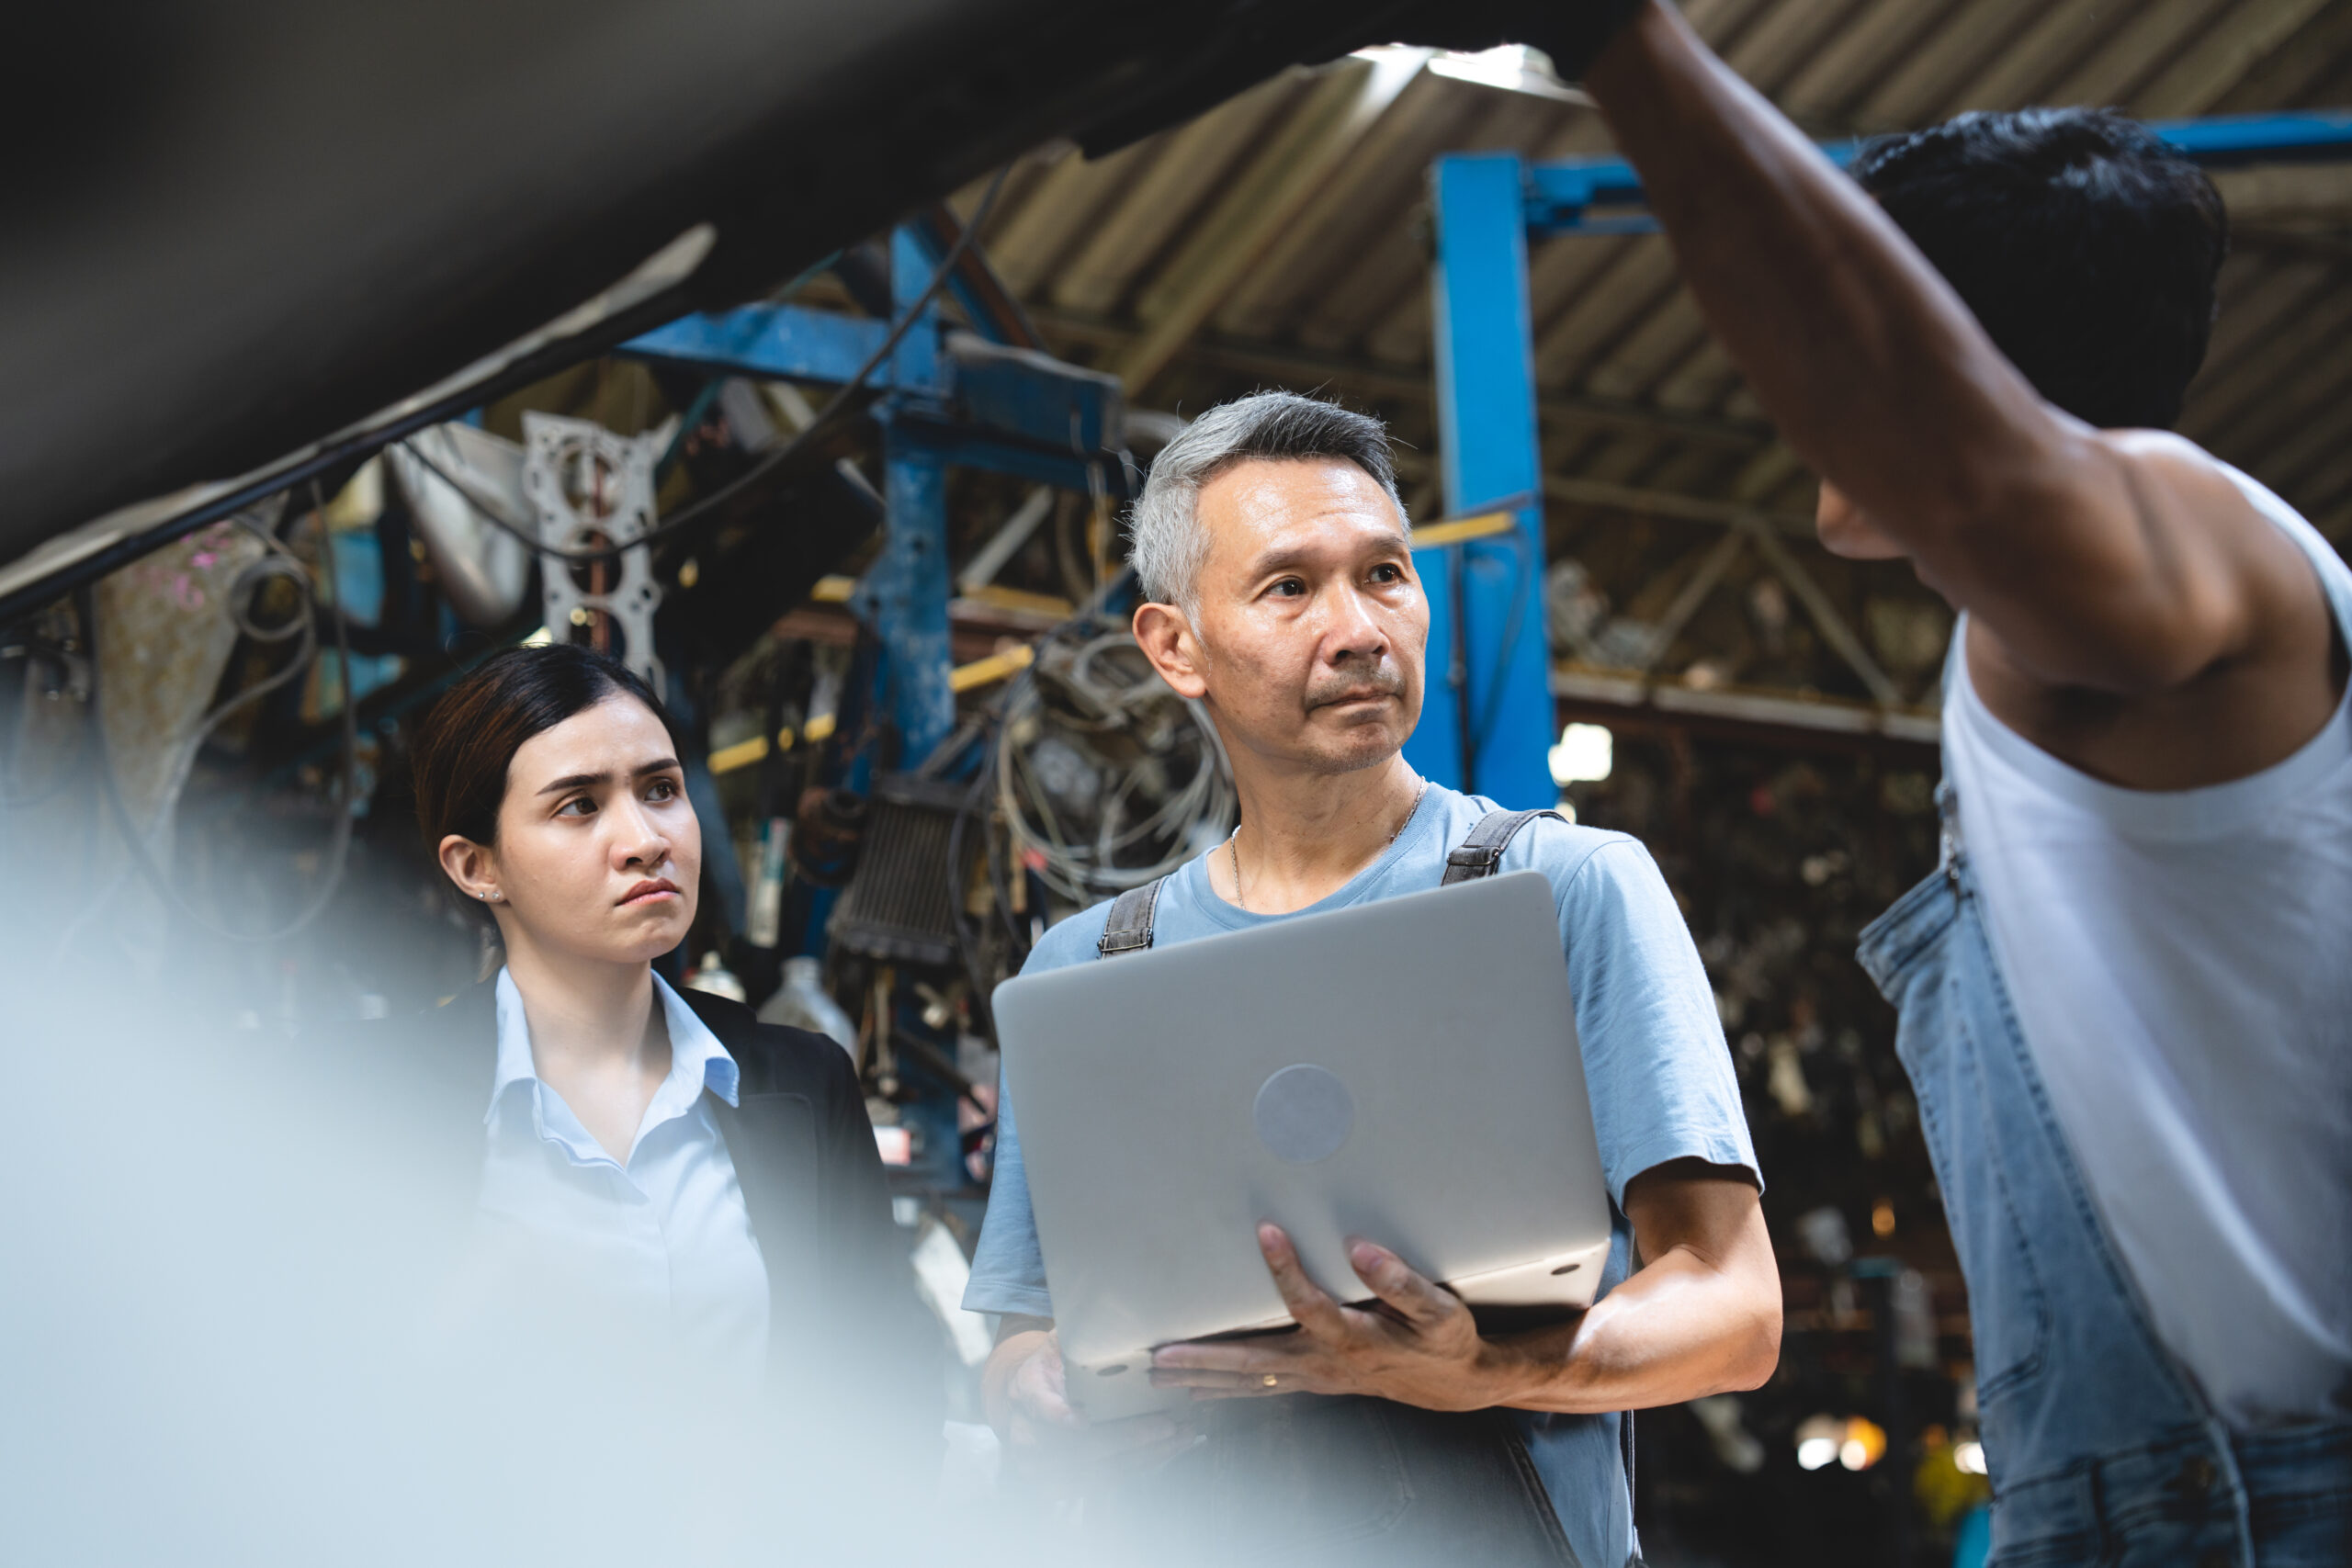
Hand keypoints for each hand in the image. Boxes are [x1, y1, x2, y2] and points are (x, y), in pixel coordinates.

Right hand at [990, 1329, 1196, 1492]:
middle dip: (1126, 1438)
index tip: (1080, 1420)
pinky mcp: (1061, 1486)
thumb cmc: (1054, 1368)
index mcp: (1026, 1390)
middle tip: (1167, 1425)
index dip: (1057, 1415)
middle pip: (1077, 1446)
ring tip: (1180, 1437)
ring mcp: (1041, 1467)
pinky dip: (1141, 1465)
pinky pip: (1106, 1481)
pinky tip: (1168, 1450)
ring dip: (1143, 1455)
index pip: (1038, 1404)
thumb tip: (1111, 1318)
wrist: (1030, 1402)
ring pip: (1097, 1469)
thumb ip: (1078, 1335)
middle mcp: (1027, 1434)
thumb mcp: (1058, 1343)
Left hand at [1149, 1224, 1506, 1411]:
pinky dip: (1227, 1387)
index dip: (1286, 1269)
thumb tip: (1361, 1250)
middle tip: (1161, 1356)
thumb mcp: (1438, 1310)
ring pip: (1251, 1380)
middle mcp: (1325, 1362)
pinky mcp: (1313, 1380)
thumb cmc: (1444, 1342)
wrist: (1452, 1383)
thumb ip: (1402, 1282)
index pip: (1308, 1304)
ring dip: (1206, 1378)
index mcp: (1353, 1339)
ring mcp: (1315, 1376)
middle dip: (1205, 1359)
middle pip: (1254, 1361)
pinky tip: (1200, 1388)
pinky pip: (1261, 1386)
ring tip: (1161, 1374)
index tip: (1266, 1230)